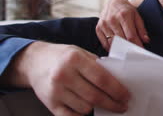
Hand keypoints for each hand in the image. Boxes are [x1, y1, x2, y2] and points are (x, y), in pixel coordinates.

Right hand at [12, 42, 129, 115]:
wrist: (34, 62)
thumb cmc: (63, 57)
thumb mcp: (81, 54)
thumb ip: (98, 66)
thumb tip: (118, 82)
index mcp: (75, 59)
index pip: (102, 78)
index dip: (117, 89)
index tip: (126, 96)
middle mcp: (64, 75)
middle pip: (95, 96)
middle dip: (112, 103)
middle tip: (122, 106)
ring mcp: (56, 91)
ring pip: (85, 107)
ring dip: (98, 108)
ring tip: (105, 104)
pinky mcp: (50, 103)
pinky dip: (83, 114)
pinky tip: (89, 109)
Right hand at [96, 0, 148, 50]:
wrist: (113, 2)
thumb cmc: (127, 10)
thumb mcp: (136, 16)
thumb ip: (141, 29)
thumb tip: (145, 40)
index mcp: (124, 15)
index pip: (131, 35)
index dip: (136, 45)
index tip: (141, 51)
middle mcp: (112, 19)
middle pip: (121, 40)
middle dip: (128, 48)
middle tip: (134, 54)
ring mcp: (104, 24)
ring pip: (112, 43)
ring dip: (119, 50)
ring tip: (126, 53)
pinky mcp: (98, 28)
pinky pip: (104, 43)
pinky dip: (111, 48)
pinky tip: (116, 49)